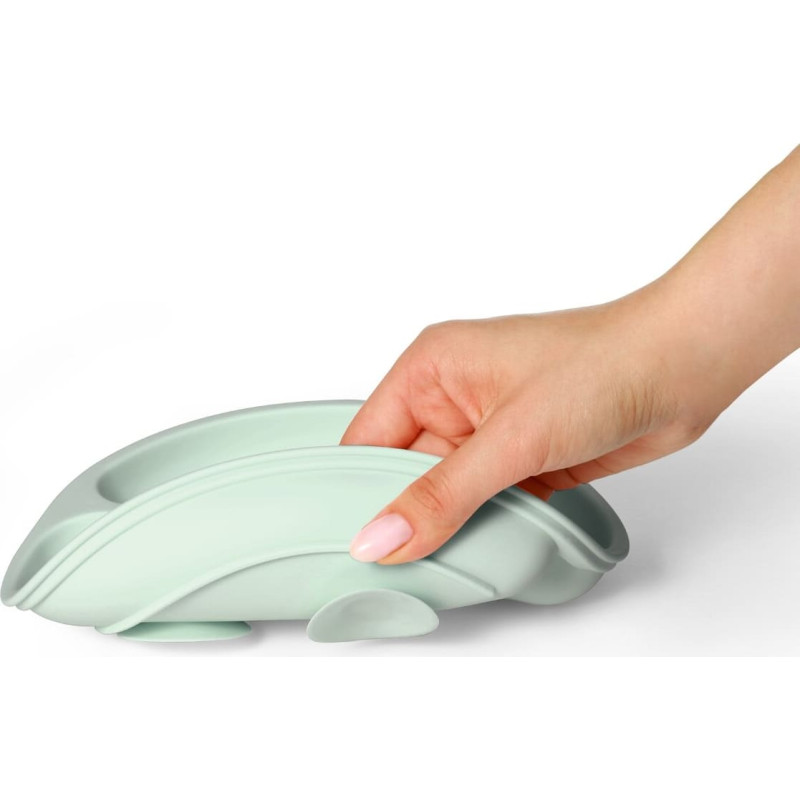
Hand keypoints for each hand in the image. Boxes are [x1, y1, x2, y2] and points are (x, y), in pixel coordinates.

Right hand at [340, 291, 707, 564]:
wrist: (681, 367)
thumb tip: (380, 539)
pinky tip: (481, 554)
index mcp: (429, 369)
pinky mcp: (519, 454)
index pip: (368, 442)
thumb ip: (442, 495)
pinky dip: (484, 527)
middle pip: (404, 473)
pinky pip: (482, 500)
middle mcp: (451, 396)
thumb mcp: (511, 437)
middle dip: (406, 519)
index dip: (357, 496)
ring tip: (437, 570)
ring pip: (445, 492)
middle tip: (394, 574)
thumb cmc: (601, 367)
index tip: (353, 552)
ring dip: (449, 527)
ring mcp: (487, 428)